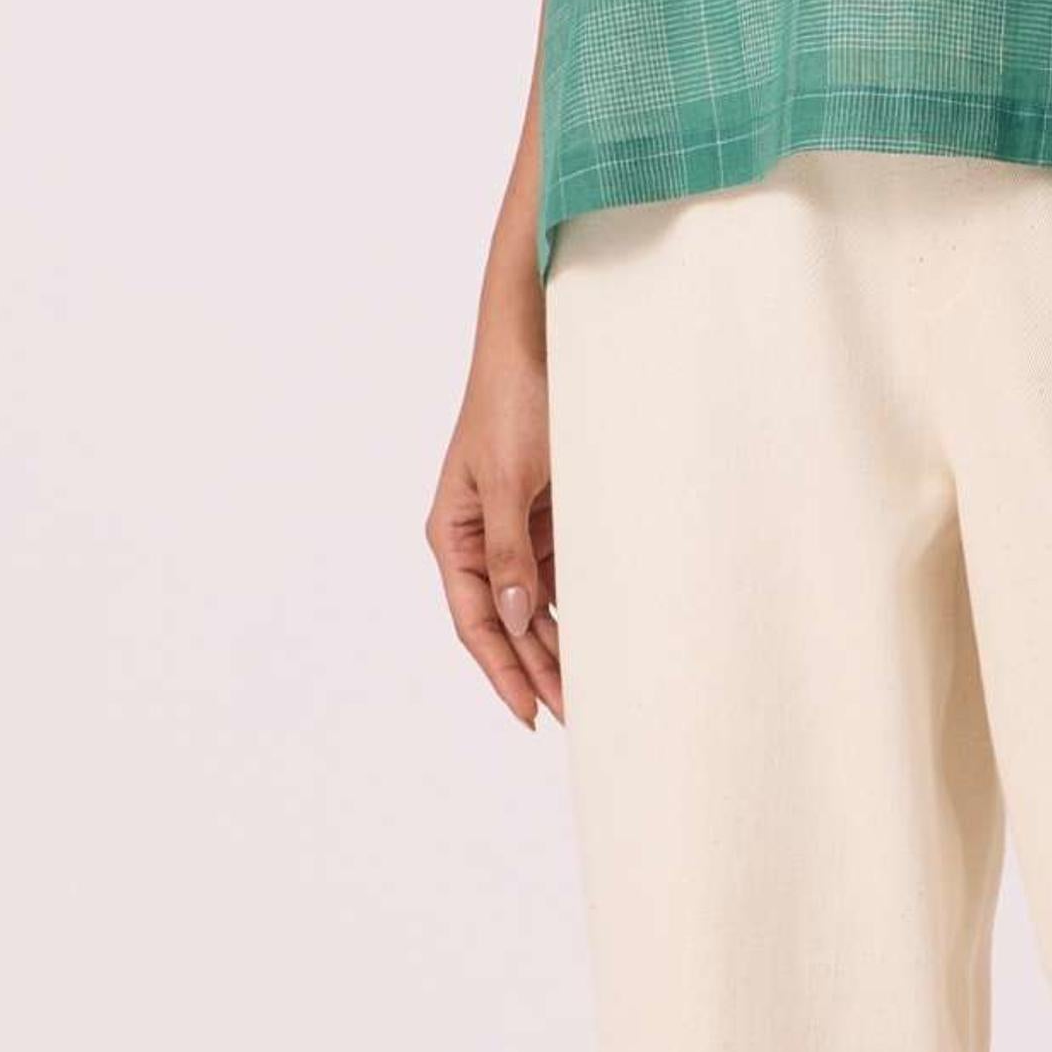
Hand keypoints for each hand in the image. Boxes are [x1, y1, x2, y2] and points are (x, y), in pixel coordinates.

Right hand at [427, 329, 562, 723]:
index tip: (531, 712)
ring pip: (533, 603)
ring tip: (588, 685)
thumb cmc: (511, 400)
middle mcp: (478, 538)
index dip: (502, 671)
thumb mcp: (509, 482)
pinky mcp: (543, 511)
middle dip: (535, 667)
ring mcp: (512, 526)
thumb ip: (509, 554)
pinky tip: (597, 630)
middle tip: (574, 711)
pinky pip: (557, 571)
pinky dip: (574, 602)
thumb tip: (513, 618)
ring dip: (557, 641)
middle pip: (505, 622)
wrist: (535, 340)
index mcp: (454, 534)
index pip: (476, 622)